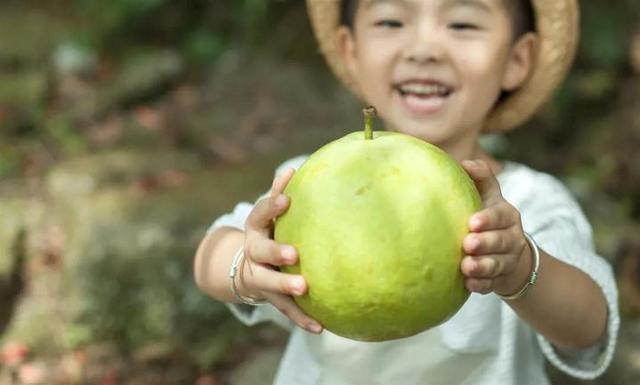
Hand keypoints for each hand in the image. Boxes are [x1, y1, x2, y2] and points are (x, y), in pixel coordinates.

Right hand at [240, 168, 322, 333]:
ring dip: (286, 286)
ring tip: (303, 288)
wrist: (247, 268)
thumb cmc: (270, 232)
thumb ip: (279, 193)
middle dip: (276, 252)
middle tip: (294, 253)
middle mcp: (254, 252)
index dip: (272, 206)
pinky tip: (320, 327)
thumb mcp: (270, 213)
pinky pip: (286, 310)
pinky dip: (301, 319)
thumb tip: (293, 168)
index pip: (261, 214)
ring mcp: (260, 277)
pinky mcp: (270, 297)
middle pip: (261, 252)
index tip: (286, 200)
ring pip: (269, 283)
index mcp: (255, 227)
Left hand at [459, 160, 532, 295]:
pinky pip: (491, 284)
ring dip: (482, 266)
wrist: (511, 256)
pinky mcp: (499, 280)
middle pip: (500, 241)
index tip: (472, 222)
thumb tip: (465, 163)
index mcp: (507, 216)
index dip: (488, 219)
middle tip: (468, 243)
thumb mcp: (490, 198)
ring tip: (466, 266)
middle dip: (485, 243)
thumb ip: (482, 179)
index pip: (501, 215)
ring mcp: (507, 261)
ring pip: (496, 264)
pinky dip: (481, 285)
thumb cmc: (490, 219)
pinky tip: (468, 285)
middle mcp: (511, 238)